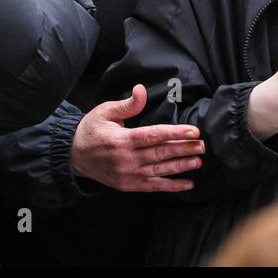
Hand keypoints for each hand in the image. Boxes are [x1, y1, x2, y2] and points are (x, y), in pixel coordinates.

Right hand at [70, 85, 203, 192]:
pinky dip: (172, 187)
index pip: (153, 136)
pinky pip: (154, 187)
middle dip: (183, 149)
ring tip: (198, 161)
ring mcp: (128, 175)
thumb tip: (141, 90)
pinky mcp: (128, 185)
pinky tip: (188, 184)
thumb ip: (127, 104)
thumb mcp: (105, 112)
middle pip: (160, 154)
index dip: (174, 134)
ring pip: (160, 171)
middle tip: (203, 146)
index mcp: (121, 139)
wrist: (74, 156)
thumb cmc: (91, 130)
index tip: (193, 131)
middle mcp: (126, 159)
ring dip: (181, 166)